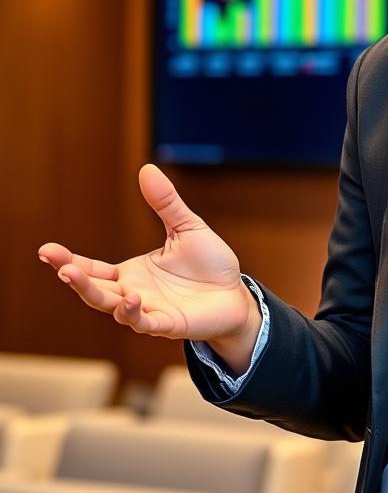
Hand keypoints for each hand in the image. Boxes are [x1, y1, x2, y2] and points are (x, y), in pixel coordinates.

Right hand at [39, 164, 258, 349]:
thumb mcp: (186, 227)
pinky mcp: (169, 324)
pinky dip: (134, 315)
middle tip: (57, 266)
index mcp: (133, 272)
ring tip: (78, 277)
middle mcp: (134, 294)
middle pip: (96, 290)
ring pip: (114, 308)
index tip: (46, 250)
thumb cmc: (209, 264)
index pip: (94, 269)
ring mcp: (149, 311)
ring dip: (96, 295)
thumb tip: (146, 168)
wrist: (236, 294)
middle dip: (75, 279)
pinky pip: (146, 322)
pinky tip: (130, 300)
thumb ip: (165, 203)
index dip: (70, 262)